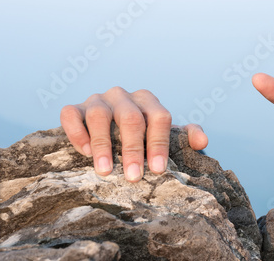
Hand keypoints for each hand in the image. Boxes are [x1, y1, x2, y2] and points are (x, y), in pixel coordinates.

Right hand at [60, 87, 207, 181]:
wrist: (110, 127)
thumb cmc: (144, 134)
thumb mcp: (167, 134)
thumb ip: (186, 135)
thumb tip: (202, 141)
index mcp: (148, 100)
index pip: (159, 117)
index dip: (159, 144)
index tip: (158, 170)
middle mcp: (123, 96)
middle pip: (131, 118)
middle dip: (133, 149)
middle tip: (134, 177)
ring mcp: (98, 99)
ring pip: (100, 115)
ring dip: (102, 144)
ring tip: (106, 170)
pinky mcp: (75, 107)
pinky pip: (71, 114)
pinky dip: (77, 132)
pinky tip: (83, 152)